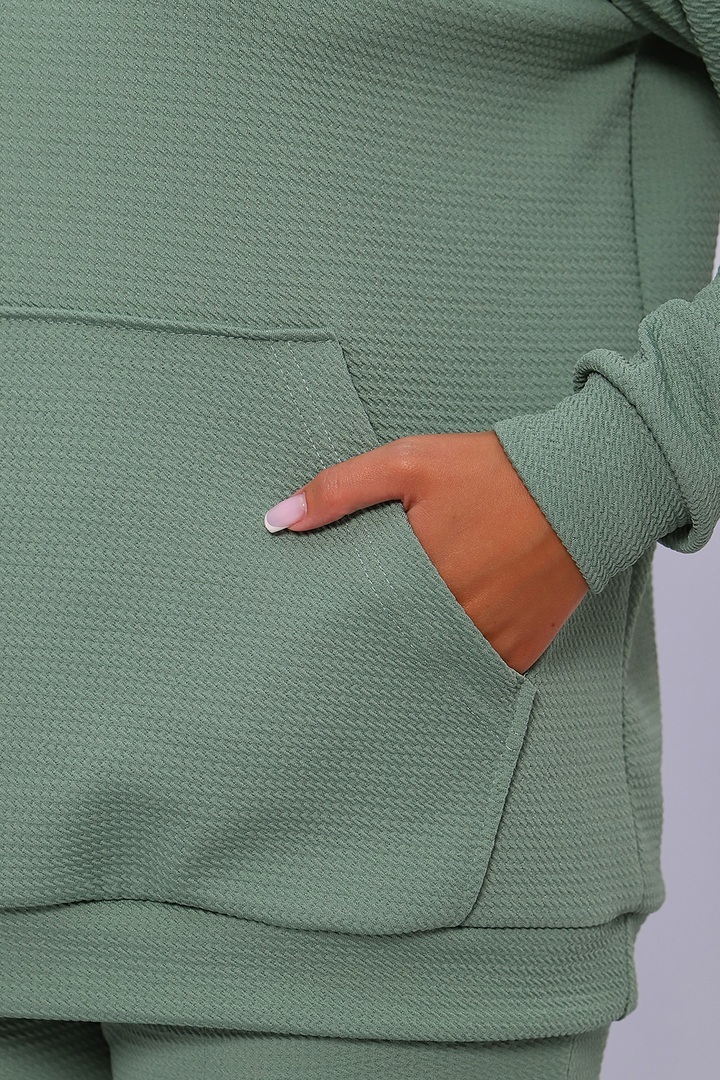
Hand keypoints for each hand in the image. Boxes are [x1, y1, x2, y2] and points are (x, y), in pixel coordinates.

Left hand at [263, 431, 588, 674]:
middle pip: (392, 643)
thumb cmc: (494, 471)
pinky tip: (448, 636)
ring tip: (402, 630)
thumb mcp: (410, 462)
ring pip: (432, 661)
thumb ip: (341, 488)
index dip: (337, 613)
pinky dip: (460, 656)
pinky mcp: (521, 651)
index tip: (320, 613)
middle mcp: (453, 618)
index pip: (355, 613)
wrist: (584, 486)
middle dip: (373, 635)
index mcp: (416, 576)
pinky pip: (477, 669)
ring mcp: (490, 640)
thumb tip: (279, 519)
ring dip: (416, 648)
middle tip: (355, 629)